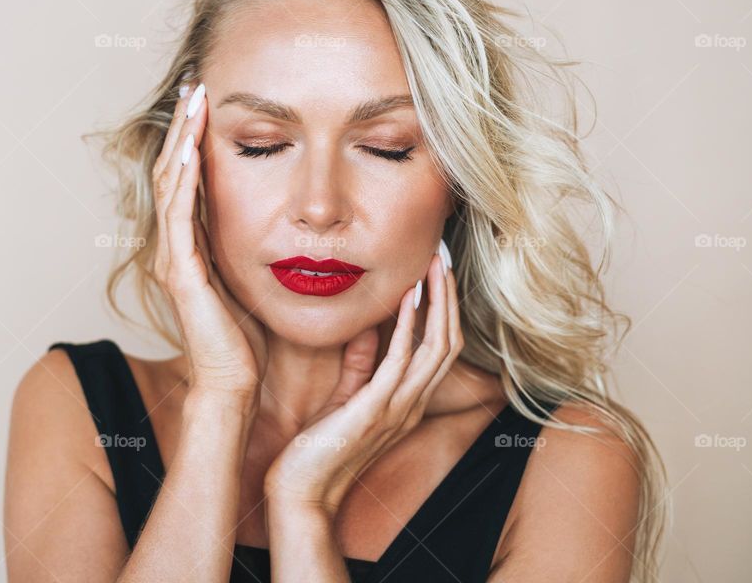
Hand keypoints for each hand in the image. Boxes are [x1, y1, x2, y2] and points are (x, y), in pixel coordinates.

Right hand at [152, 80, 267, 401]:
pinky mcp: (181, 273)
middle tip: (195, 85)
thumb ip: (261, 247)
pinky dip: (185, 180)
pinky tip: (193, 149)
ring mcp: (174, 259)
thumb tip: (293, 220)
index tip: (209, 102)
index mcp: (194, 246)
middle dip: (184, 127)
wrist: (235, 383)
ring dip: (181, 140)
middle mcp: (176, 247)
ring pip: (171, 185)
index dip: (195, 140)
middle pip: (174, 172)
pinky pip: (179, 216)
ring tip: (192, 100)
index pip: (190, 180)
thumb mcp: (257, 279)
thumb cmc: (250, 339)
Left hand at [263, 249, 462, 513]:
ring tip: (435, 266)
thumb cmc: (320, 449)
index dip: (445, 310)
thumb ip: (362, 365)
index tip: (438, 273)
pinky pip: (400, 360)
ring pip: (436, 347)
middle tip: (444, 257)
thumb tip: (370, 328)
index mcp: (407, 401)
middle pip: (448, 342)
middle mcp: (411, 404)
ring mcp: (397, 408)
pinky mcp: (375, 410)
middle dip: (449, 297)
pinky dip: (409, 325)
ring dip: (438, 302)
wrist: (302, 493)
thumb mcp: (347, 399)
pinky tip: (408, 296)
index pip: (440, 349)